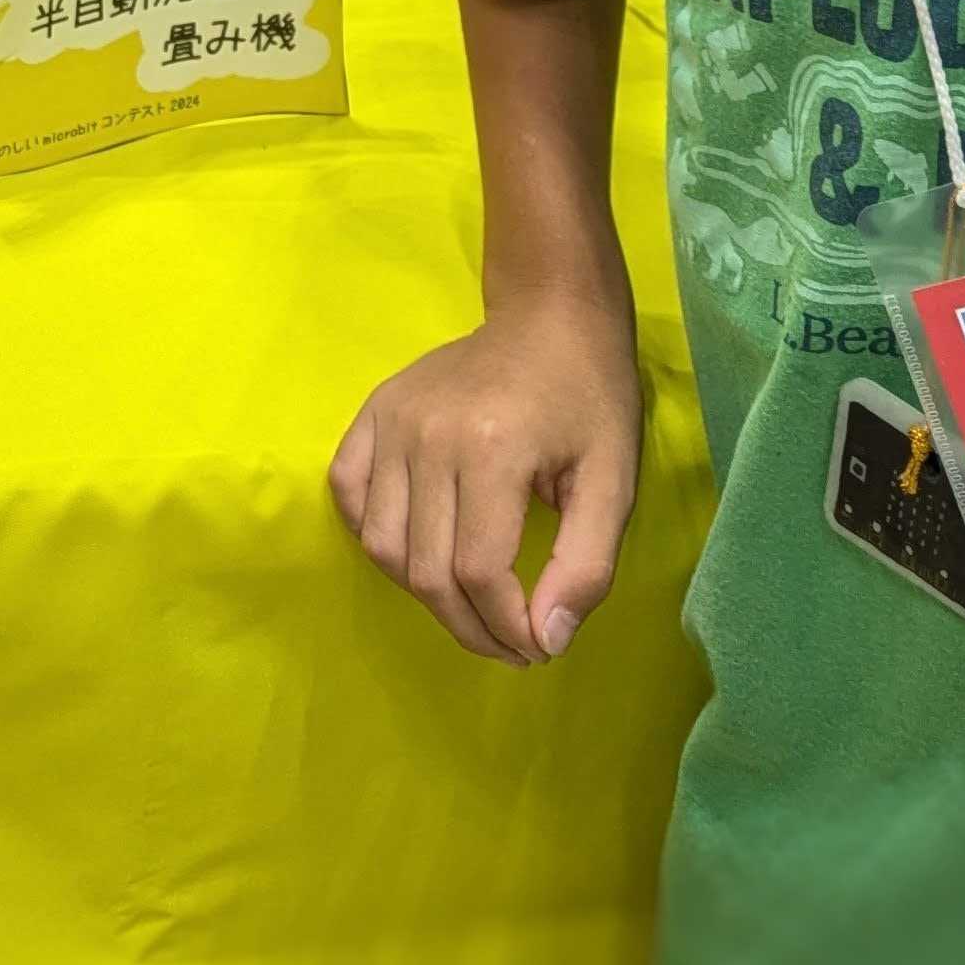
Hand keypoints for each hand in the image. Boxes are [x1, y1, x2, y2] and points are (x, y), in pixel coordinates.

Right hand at [328, 296, 640, 664]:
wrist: (551, 317)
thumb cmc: (590, 400)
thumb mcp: (614, 483)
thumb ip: (585, 566)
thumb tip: (546, 640)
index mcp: (493, 450)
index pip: (480, 572)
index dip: (506, 627)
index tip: (537, 648)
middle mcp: (428, 435)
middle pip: (427, 570)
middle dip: (470, 628)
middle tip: (510, 645)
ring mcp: (392, 421)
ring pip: (383, 546)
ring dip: (425, 594)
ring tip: (472, 603)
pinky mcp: (373, 412)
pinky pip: (350, 495)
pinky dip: (377, 536)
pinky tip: (421, 548)